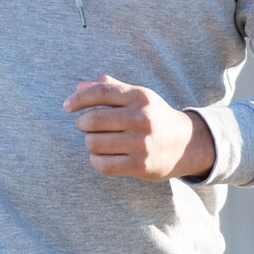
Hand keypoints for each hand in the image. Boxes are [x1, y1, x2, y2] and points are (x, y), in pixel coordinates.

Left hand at [64, 75, 215, 180]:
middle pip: (92, 120)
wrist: (186, 144)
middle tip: (85, 126)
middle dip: (82, 123)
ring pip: (94, 143)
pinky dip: (95, 160)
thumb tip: (78, 88)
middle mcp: (142, 118)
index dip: (78, 99)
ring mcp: (142, 143)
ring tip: (97, 141)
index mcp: (140, 96)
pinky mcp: (140, 165)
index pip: (100, 92)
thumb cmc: (153, 116)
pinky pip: (102, 164)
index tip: (67, 106)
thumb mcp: (137, 96)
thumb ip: (109, 87)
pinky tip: (100, 156)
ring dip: (89, 142)